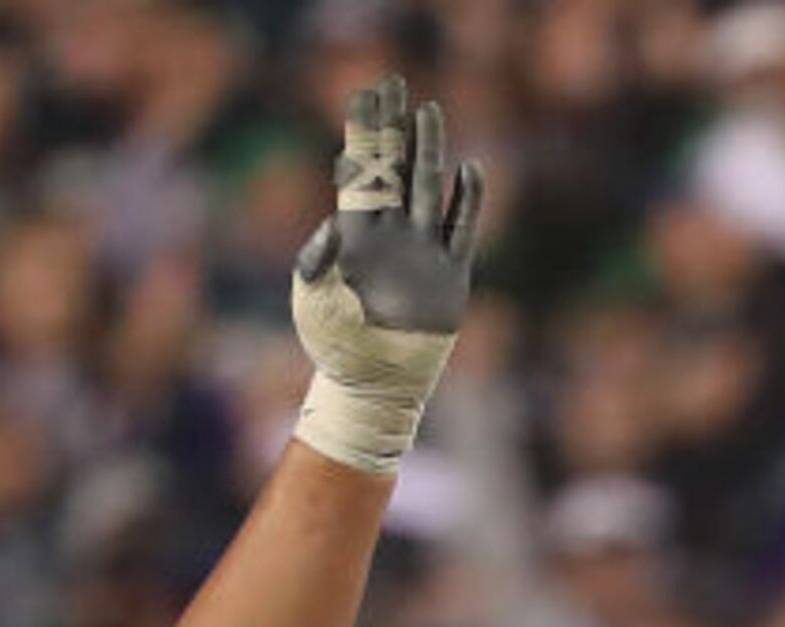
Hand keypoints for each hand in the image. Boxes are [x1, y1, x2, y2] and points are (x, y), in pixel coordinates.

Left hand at [290, 76, 487, 475]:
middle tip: (397, 85)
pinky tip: (471, 170)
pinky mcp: (450, 276)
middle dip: (396, 127)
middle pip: (395, 167)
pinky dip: (466, 201)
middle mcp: (390, 234)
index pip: (362, 169)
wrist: (374, 384)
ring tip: (429, 113)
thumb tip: (331, 226)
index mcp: (355, 233)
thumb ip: (316, 262)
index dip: (365, 132)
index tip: (369, 95)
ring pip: (428, 188)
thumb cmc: (334, 345)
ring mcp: (421, 251)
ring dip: (430, 151)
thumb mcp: (313, 301)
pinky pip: (460, 230)